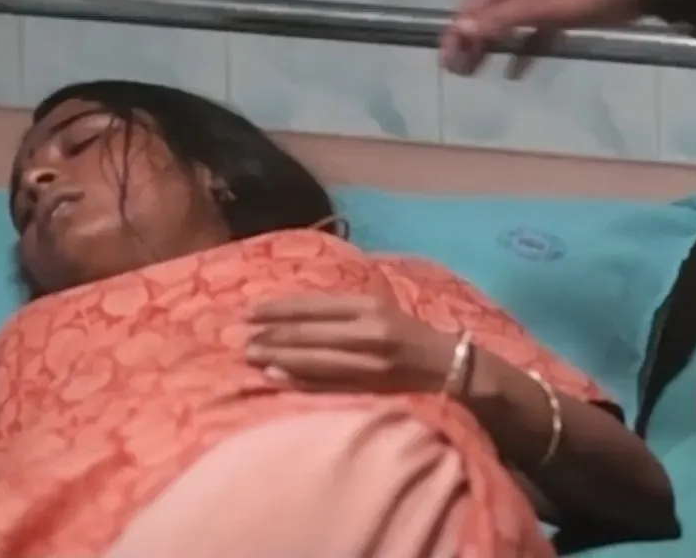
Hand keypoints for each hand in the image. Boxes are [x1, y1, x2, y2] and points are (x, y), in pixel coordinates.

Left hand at [245, 293, 455, 391]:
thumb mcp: (382, 311)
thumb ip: (344, 312)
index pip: (314, 306)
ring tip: (252, 357)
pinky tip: (277, 379)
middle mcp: (370, 331)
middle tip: (241, 338)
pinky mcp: (373, 389)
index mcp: (371, 306)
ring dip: (280, 359)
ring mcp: (372, 363)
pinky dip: (300, 382)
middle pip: (310, 333)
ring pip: (316, 360)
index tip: (249, 312)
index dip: (279, 309)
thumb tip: (292, 316)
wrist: (454, 370)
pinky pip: (329, 385)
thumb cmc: (411, 337)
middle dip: (273, 336)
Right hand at [442, 0, 640, 77]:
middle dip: (469, 42)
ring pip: (507, 28)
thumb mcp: (540, 4)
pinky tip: (515, 73)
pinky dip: (521, 53)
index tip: (446, 60)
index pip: (471, 7)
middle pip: (485, 17)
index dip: (456, 32)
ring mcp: (542, 2)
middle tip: (458, 72)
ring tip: (475, 73)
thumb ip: (501, 17)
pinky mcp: (562, 16)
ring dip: (490, 49)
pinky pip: (533, 36)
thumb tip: (460, 28)